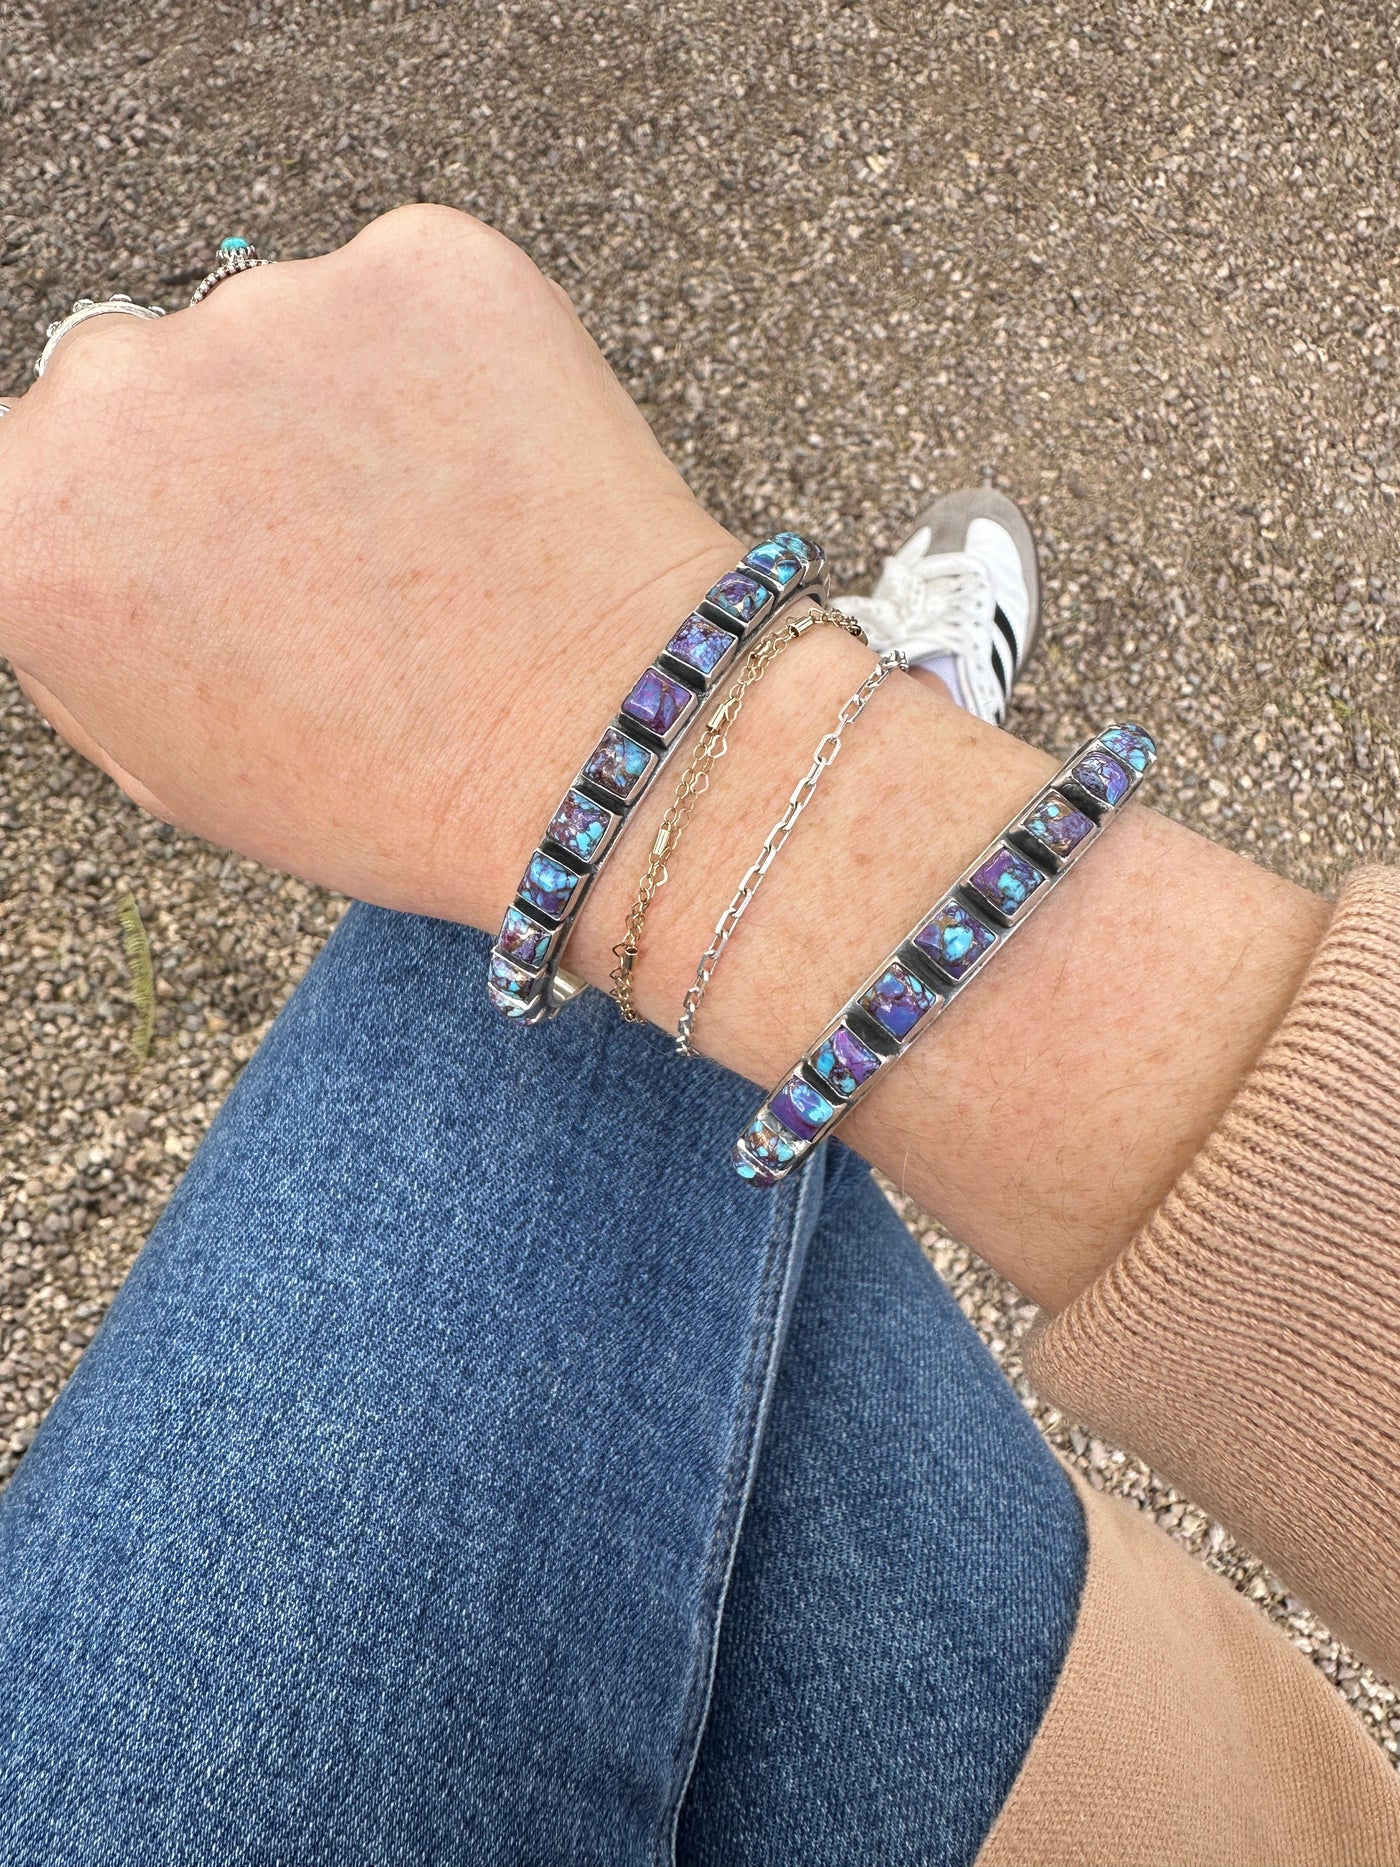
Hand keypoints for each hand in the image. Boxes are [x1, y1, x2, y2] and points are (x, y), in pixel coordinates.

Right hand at [0, 206, 736, 926]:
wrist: (603, 755)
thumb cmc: (391, 791)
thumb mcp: (166, 756)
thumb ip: (81, 609)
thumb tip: (78, 517)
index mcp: (28, 516)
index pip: (39, 462)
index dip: (135, 521)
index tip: (209, 565)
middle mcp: (118, 383)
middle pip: (142, 380)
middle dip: (219, 449)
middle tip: (339, 559)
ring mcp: (273, 303)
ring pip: (281, 332)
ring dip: (337, 401)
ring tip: (438, 533)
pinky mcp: (421, 260)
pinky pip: (408, 298)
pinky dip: (447, 361)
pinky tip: (498, 476)